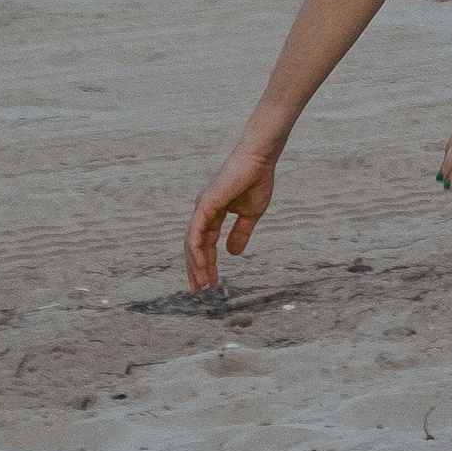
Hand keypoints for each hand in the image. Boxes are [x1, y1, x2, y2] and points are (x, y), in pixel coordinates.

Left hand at [186, 140, 278, 289]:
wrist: (260, 160)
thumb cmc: (257, 180)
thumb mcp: (250, 215)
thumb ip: (240, 233)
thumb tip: (232, 254)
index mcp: (212, 212)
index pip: (204, 243)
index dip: (207, 263)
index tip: (212, 283)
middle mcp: (203, 211)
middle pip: (193, 246)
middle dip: (196, 269)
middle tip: (198, 290)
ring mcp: (202, 207)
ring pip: (191, 243)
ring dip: (196, 265)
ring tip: (202, 284)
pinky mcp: (205, 205)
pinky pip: (195, 233)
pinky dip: (196, 251)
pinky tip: (201, 266)